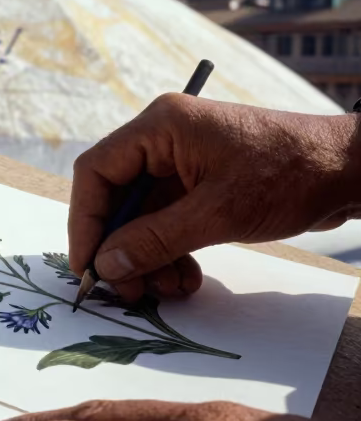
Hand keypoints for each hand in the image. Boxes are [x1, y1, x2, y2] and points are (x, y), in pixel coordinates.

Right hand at [69, 96, 360, 301]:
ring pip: (141, 219)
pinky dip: (170, 254)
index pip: (96, 172)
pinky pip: (167, 225)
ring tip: (170, 290)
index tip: (89, 268)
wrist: (349, 170)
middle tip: (129, 292)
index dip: (86, 223)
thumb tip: (106, 266)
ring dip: (148, 259)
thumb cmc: (289, 174)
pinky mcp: (201, 187)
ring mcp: (183, 165)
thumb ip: (154, 240)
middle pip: (116, 200)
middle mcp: (164, 142)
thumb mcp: (217, 213)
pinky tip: (188, 278)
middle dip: (121, 250)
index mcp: (160, 127)